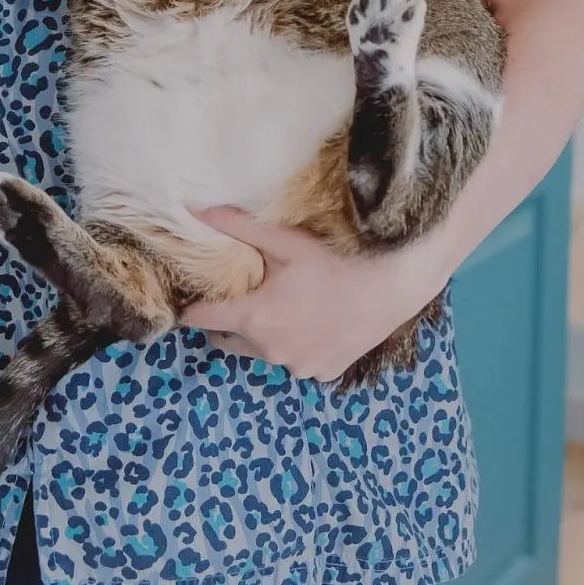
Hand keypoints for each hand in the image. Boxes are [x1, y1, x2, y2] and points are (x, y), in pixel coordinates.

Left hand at [179, 208, 450, 382]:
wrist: (392, 285)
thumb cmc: (336, 260)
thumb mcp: (285, 241)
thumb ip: (238, 227)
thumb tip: (197, 210)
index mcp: (256, 319)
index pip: (202, 321)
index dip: (192, 307)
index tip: (191, 296)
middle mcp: (272, 352)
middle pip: (227, 341)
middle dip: (226, 321)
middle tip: (239, 293)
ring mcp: (298, 367)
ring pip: (261, 353)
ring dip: (261, 334)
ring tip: (279, 304)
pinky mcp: (321, 374)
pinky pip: (295, 361)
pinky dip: (293, 345)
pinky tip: (310, 320)